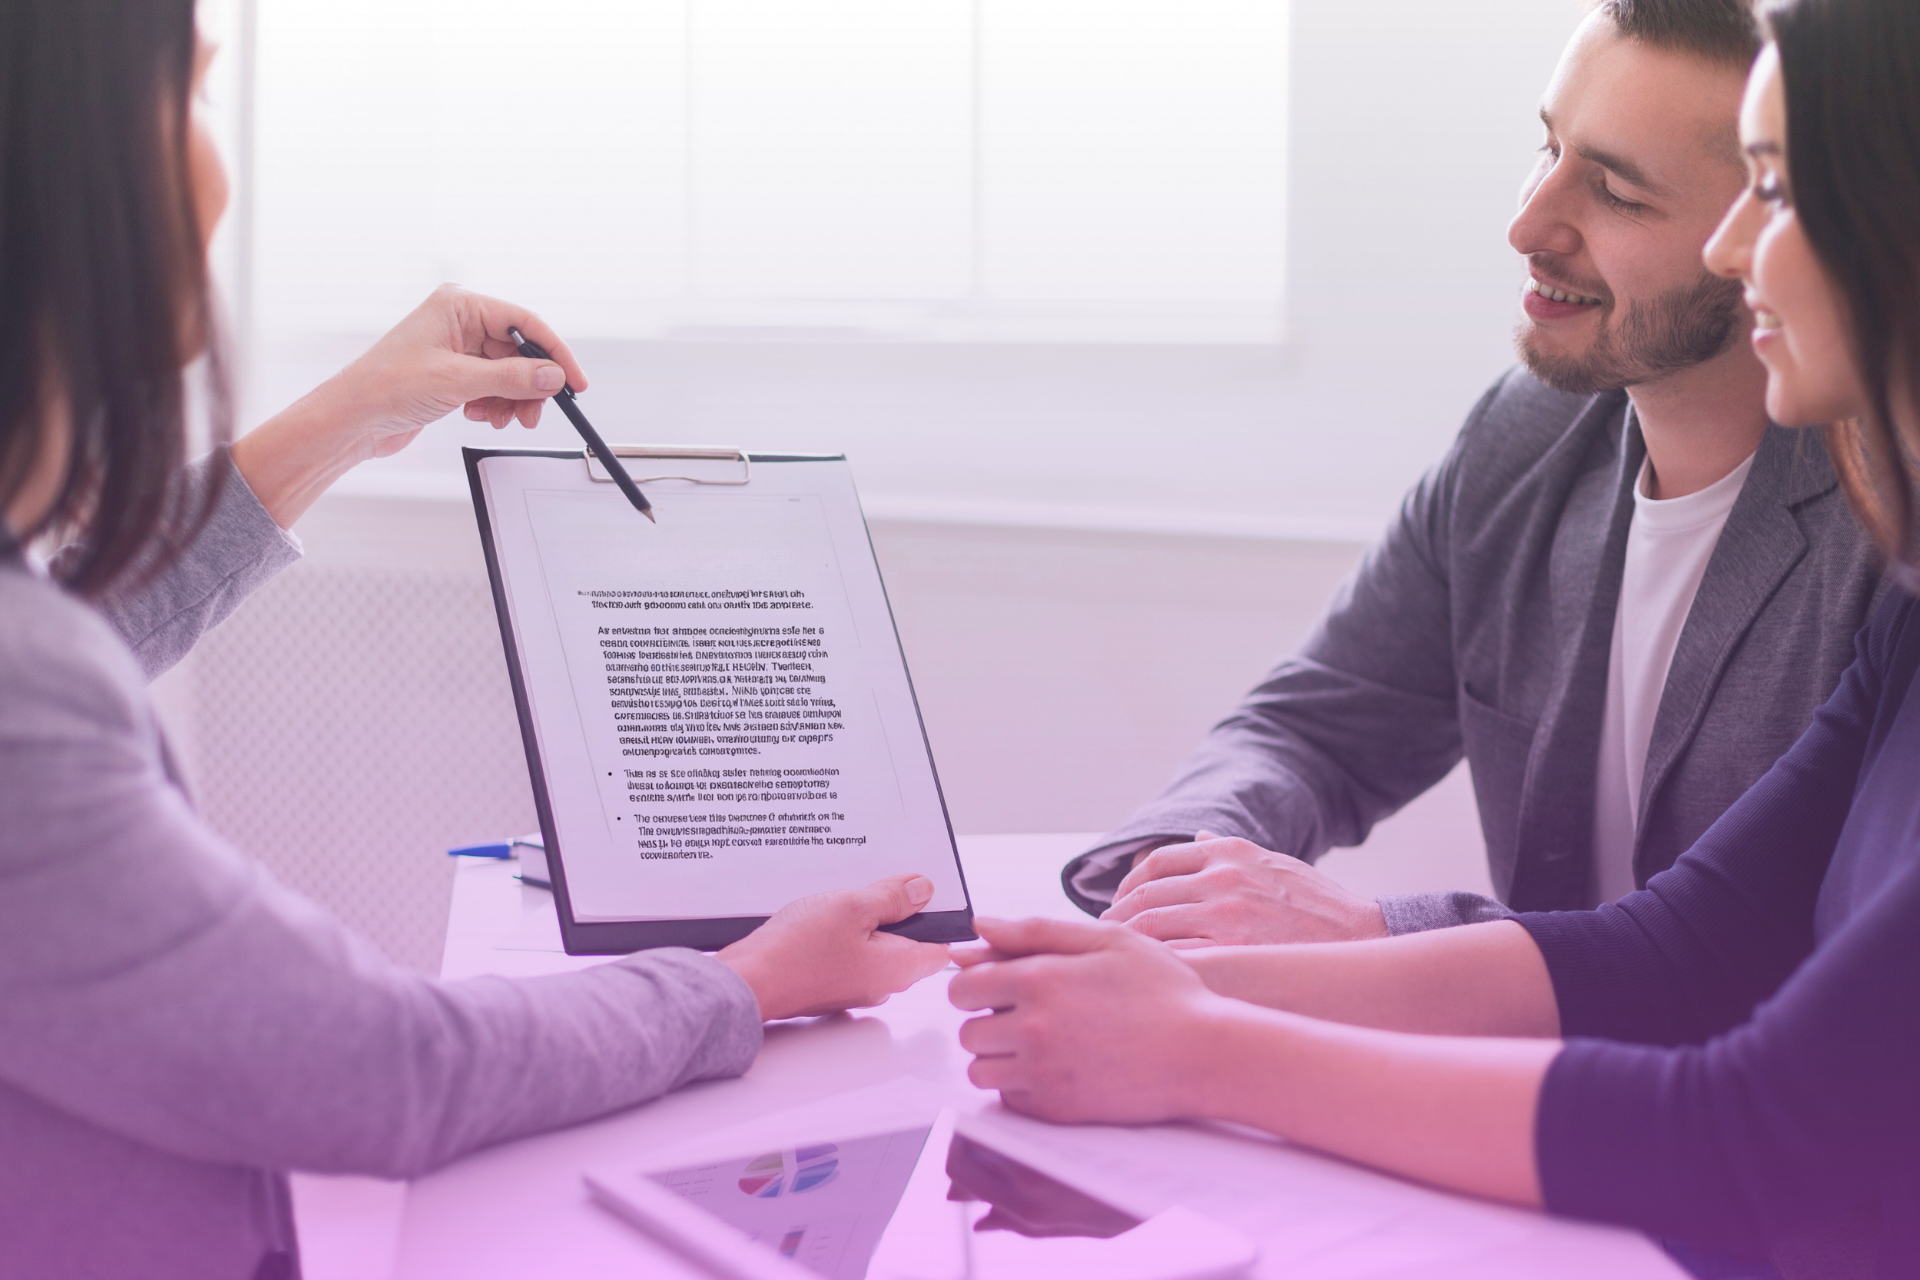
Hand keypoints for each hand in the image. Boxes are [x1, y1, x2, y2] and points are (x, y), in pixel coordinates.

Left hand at [230, 285, 589, 526]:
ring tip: (500, 419)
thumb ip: (511, 378)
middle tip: (535, 413)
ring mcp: (457, 348)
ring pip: (509, 373)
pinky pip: (493, 387)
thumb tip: (553, 376)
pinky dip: (495, 405)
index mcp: (460, 305)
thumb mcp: (457, 382)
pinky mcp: (454, 373)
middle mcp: (460, 321)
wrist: (352, 420)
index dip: (555, 353)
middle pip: (520, 351)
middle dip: (530, 385)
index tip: (575, 381)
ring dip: (512, 400)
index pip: (524, 322)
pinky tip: (479, 415)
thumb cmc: (386, 388)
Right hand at [717, 875, 951, 1020]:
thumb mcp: (853, 907)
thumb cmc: (797, 951)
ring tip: (841, 901)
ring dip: (863, 923)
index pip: (939, 946)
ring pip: (873, 948)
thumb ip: (892, 898)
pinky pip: (847, 955)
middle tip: (874, 889)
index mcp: (898, 968)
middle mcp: (880, 984)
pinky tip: (821, 918)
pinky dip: (841, 935)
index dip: (935, 917)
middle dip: (896, 915)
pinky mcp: (827, 985)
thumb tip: (922, 891)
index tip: (920, 892)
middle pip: (906, 945)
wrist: (748, 981)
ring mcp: (852, 987)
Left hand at [948, 917, 1227, 1124]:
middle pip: (967, 1030)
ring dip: (998, 1057)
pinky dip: (1020, 1087)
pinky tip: (1054, 1068)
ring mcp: (1042, 1072)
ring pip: (980, 1069)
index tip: (997, 986)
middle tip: (1026, 1014)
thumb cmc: (1163, 993)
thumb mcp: (1106, 940)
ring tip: (1037, 1043)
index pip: (962, 986)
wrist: (1203, 1053)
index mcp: (1039, 979)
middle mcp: (1032, 1028)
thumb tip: (979, 925)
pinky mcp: (1056, 1109)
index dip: (976, 983)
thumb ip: (1035, 930)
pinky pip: (1009, 1100)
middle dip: (988, 1020)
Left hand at [1103, 831, 1387, 945]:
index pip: (1156, 862)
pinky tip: (1143, 976)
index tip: (1118, 904)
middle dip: (1118, 917)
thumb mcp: (1275, 862)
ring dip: (1127, 942)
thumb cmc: (1318, 905)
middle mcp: (1223, 877)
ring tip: (1119, 957)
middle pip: (1146, 896)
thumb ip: (1229, 850)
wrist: (1361, 939)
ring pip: (1152, 926)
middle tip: (1106, 935)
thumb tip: (1194, 837)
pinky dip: (1151, 964)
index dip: (1129, 886)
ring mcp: (1225, 914)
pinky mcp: (1232, 950)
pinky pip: (1173, 956)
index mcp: (1229, 852)